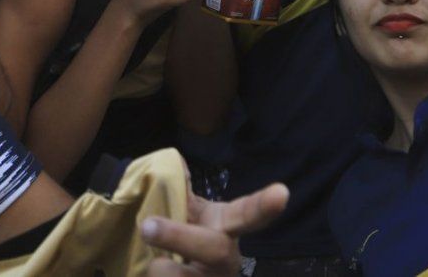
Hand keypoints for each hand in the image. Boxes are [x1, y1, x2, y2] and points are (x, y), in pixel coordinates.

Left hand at [142, 182, 288, 275]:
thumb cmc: (189, 240)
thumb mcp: (189, 214)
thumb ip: (181, 190)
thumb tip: (174, 162)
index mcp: (227, 229)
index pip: (248, 213)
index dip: (265, 205)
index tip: (282, 192)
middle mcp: (227, 259)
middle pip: (214, 249)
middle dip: (178, 237)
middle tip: (146, 227)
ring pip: (179, 276)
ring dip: (155, 267)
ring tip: (153, 263)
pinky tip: (156, 273)